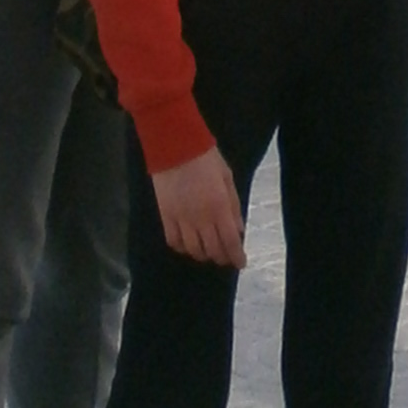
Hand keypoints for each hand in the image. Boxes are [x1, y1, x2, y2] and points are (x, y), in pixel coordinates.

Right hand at [151, 147, 247, 268]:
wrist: (175, 145)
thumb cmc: (206, 157)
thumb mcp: (227, 177)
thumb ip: (234, 205)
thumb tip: (239, 229)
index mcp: (219, 206)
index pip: (230, 242)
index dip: (237, 256)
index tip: (241, 263)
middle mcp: (201, 218)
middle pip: (212, 250)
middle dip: (221, 257)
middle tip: (226, 257)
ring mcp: (182, 219)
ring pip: (193, 250)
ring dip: (203, 255)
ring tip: (208, 252)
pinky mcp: (166, 216)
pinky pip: (174, 241)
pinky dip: (183, 248)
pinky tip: (188, 245)